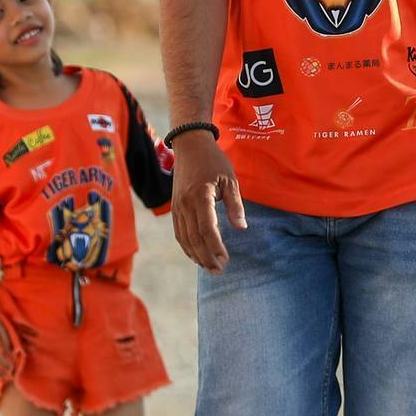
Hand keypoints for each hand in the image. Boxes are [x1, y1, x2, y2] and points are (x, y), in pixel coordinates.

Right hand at [169, 130, 244, 272]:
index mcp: (200, 196)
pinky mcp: (175, 207)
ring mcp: (177, 207)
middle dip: (206, 257)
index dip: (216, 246)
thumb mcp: (230, 180)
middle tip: (219, 270)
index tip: (225, 259)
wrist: (190, 145)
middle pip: (194, 238)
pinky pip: (179, 232)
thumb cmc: (214, 161)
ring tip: (209, 268)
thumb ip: (235, 205)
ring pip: (184, 238)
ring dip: (196, 255)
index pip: (207, 228)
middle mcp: (185, 204)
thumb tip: (241, 228)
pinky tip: (196, 256)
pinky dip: (187, 246)